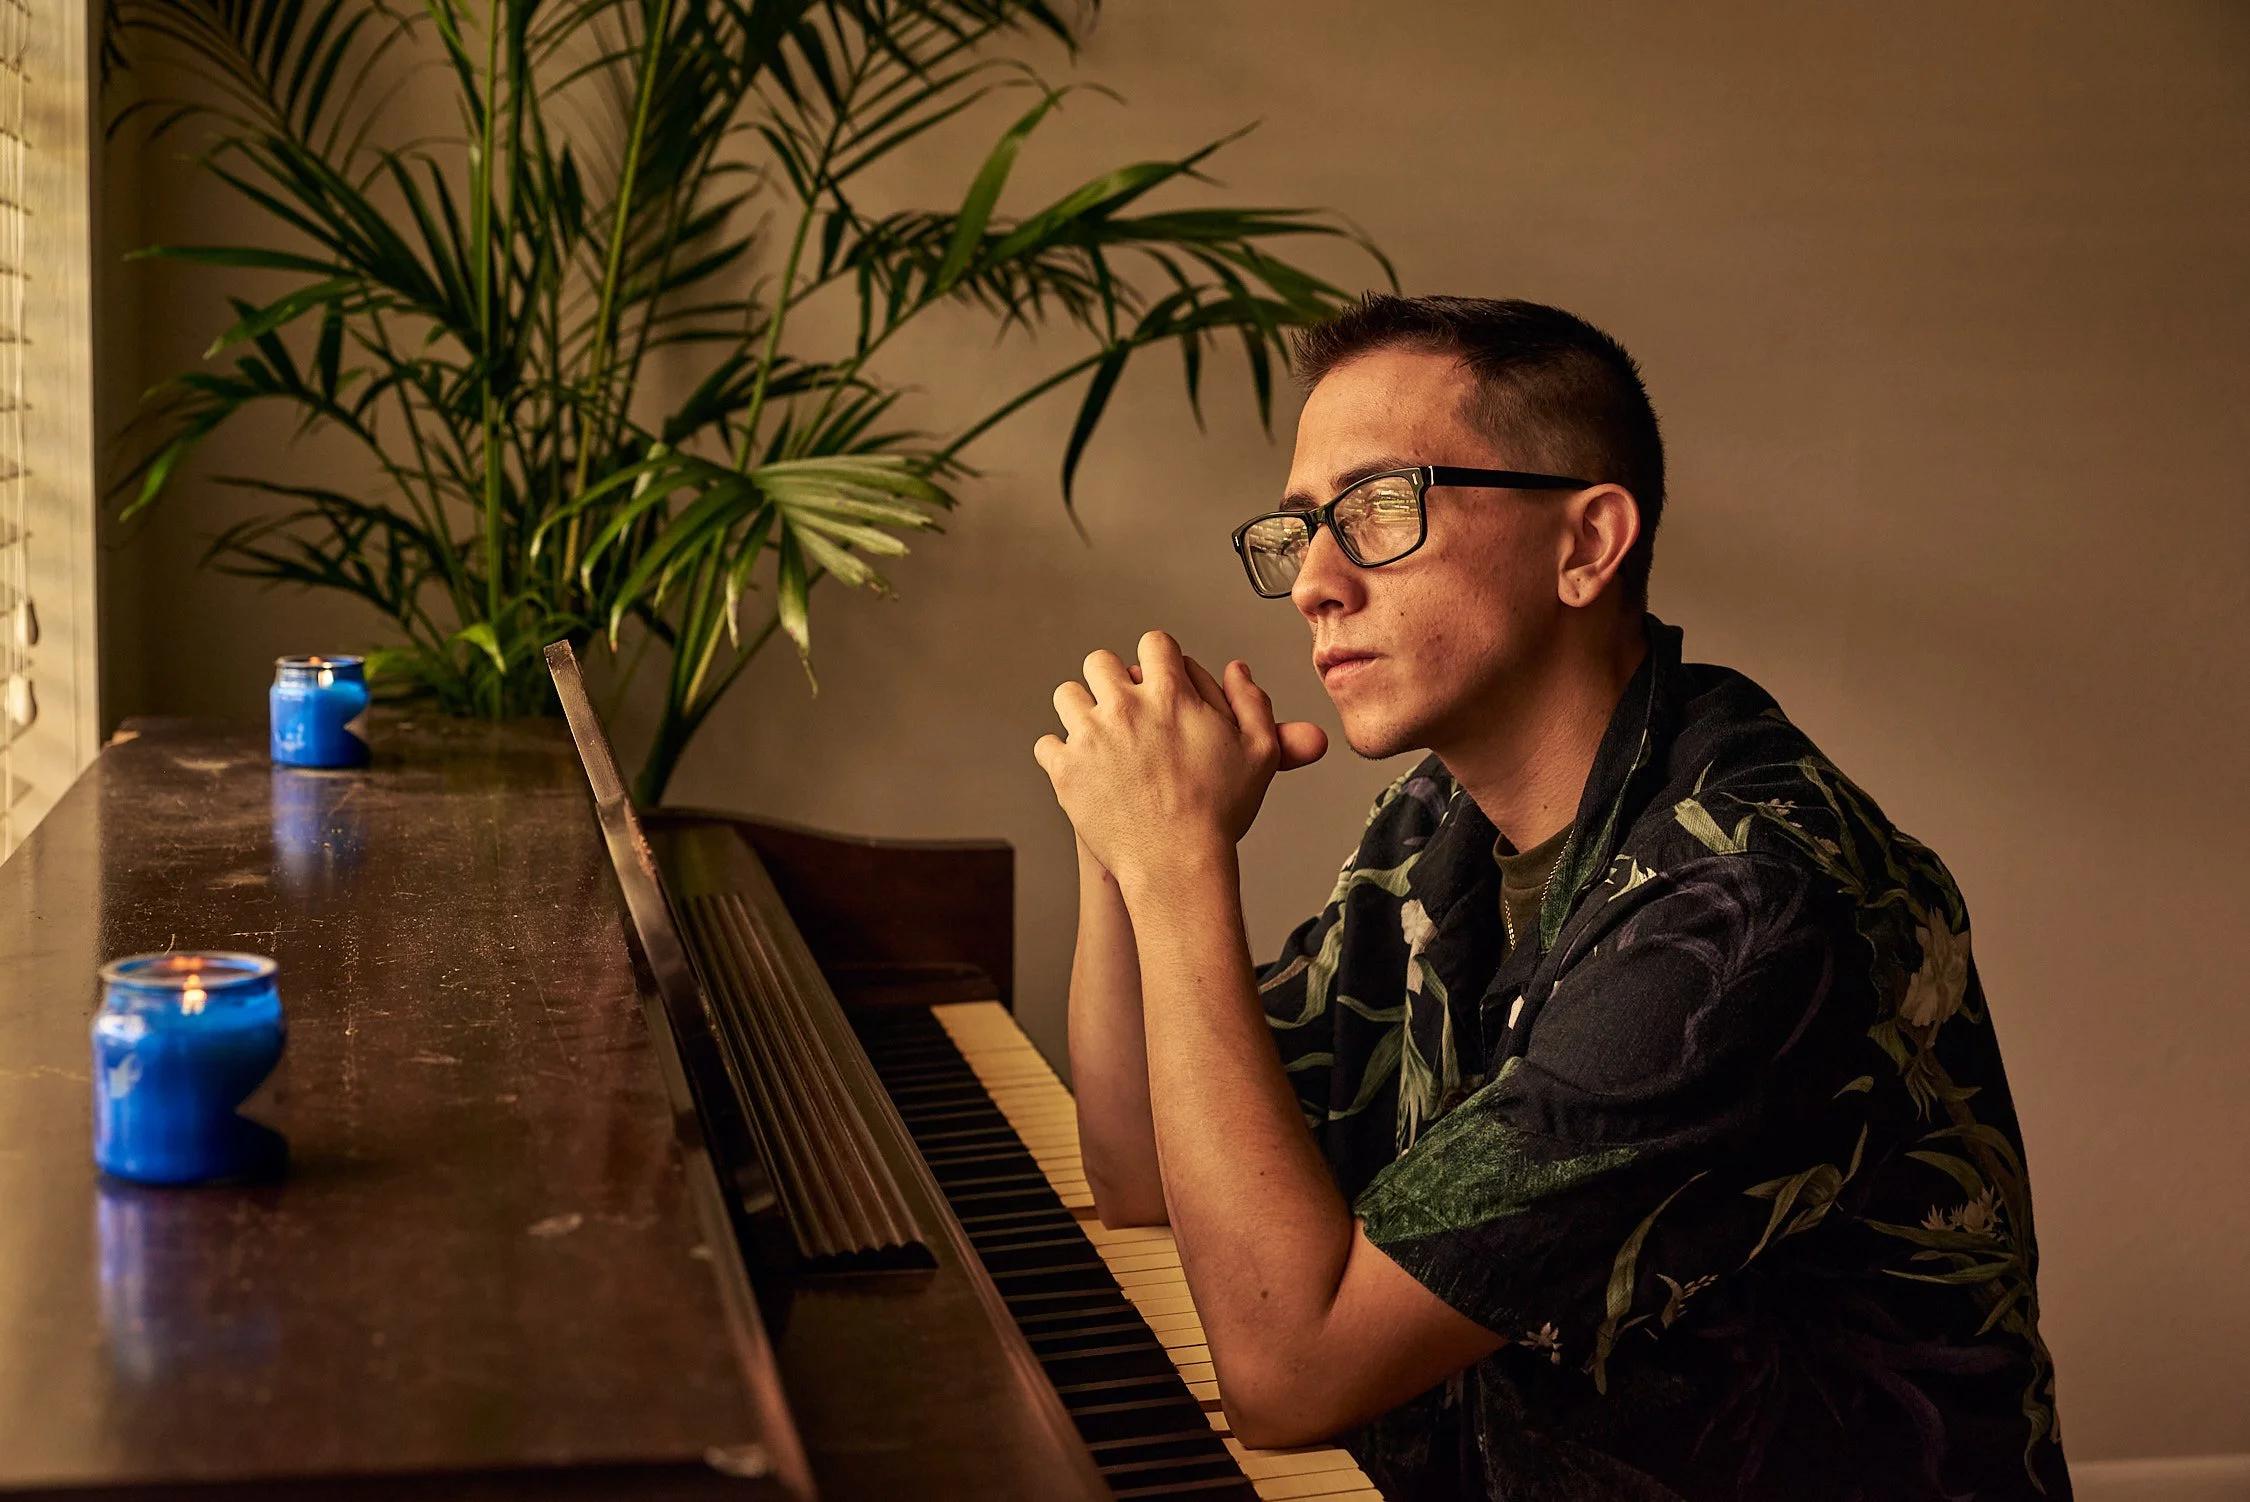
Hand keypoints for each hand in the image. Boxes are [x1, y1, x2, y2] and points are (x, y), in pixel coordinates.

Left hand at [1035, 632, 1326, 890]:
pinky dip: (1060, 755)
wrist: (1177, 864)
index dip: (1159, 660)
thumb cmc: (1219, 813)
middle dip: (1112, 681)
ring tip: (1100, 737)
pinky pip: (1046, 744)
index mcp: (1171, 694)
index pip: (1153, 643)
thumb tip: (1235, 669)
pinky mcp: (1065, 770)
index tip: (1158, 682)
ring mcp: (1090, 736)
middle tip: (1125, 710)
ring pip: (1067, 695)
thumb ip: (1252, 702)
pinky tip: (1082, 769)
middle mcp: (1125, 706)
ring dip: (1082, 711)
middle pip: (1100, 661)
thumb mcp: (1259, 753)